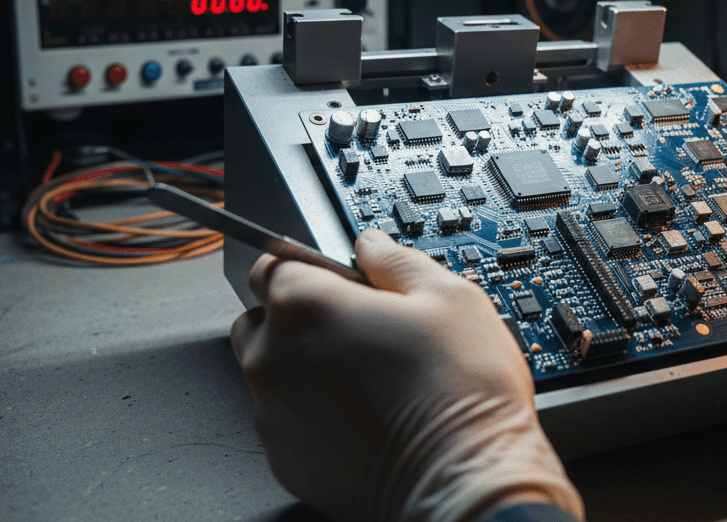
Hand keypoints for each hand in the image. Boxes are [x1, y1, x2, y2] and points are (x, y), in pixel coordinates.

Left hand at [230, 228, 583, 521]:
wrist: (463, 482)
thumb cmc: (460, 395)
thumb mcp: (449, 297)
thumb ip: (396, 260)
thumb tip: (374, 246)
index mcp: (305, 305)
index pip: (273, 261)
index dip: (312, 265)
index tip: (342, 279)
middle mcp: (272, 358)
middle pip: (264, 317)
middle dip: (301, 316)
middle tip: (359, 328)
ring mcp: (272, 414)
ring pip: (272, 372)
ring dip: (304, 366)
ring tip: (367, 376)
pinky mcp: (285, 459)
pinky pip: (285, 420)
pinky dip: (313, 413)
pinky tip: (364, 414)